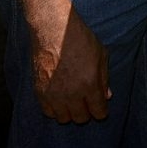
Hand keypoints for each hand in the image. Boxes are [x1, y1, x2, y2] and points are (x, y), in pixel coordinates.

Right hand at [29, 2, 110, 124]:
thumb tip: (107, 96)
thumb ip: (104, 79)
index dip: (101, 110)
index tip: (100, 106)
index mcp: (89, 85)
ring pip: (63, 118)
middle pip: (81, 118)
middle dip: (86, 111)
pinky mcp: (39, 91)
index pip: (98, 113)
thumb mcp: (100, 55)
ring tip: (71, 100)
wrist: (52, 28)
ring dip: (69, 112)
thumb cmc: (79, 38)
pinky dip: (54, 109)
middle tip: (85, 101)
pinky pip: (48, 112)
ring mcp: (54, 94)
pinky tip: (58, 98)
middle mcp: (71, 94)